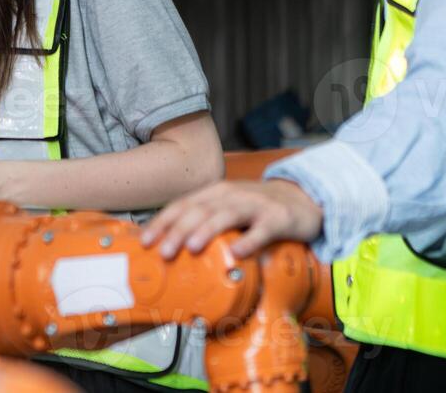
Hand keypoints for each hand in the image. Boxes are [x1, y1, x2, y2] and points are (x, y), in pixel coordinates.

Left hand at [140, 179, 323, 259]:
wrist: (301, 198)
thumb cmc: (255, 208)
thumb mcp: (225, 209)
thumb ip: (201, 221)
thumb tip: (168, 247)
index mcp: (213, 194)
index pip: (181, 205)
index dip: (162, 222)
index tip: (144, 241)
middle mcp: (230, 195)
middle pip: (199, 210)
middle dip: (178, 230)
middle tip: (163, 251)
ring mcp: (254, 205)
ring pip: (226, 216)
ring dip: (207, 231)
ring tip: (193, 248)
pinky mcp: (277, 218)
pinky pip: (261, 230)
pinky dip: (248, 240)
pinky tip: (237, 252)